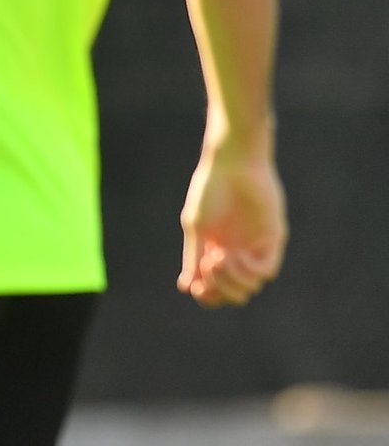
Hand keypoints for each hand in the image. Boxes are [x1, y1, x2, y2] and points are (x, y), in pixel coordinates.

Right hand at [178, 150, 285, 307]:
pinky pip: (265, 271)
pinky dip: (247, 270)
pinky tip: (232, 254)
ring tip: (217, 257)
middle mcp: (237, 253)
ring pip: (250, 287)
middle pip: (234, 293)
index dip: (207, 296)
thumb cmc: (210, 190)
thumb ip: (193, 257)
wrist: (233, 165)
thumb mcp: (196, 227)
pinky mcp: (272, 240)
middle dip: (219, 289)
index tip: (195, 288)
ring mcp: (255, 248)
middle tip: (207, 266)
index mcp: (216, 250)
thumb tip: (186, 287)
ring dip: (230, 279)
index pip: (216, 288)